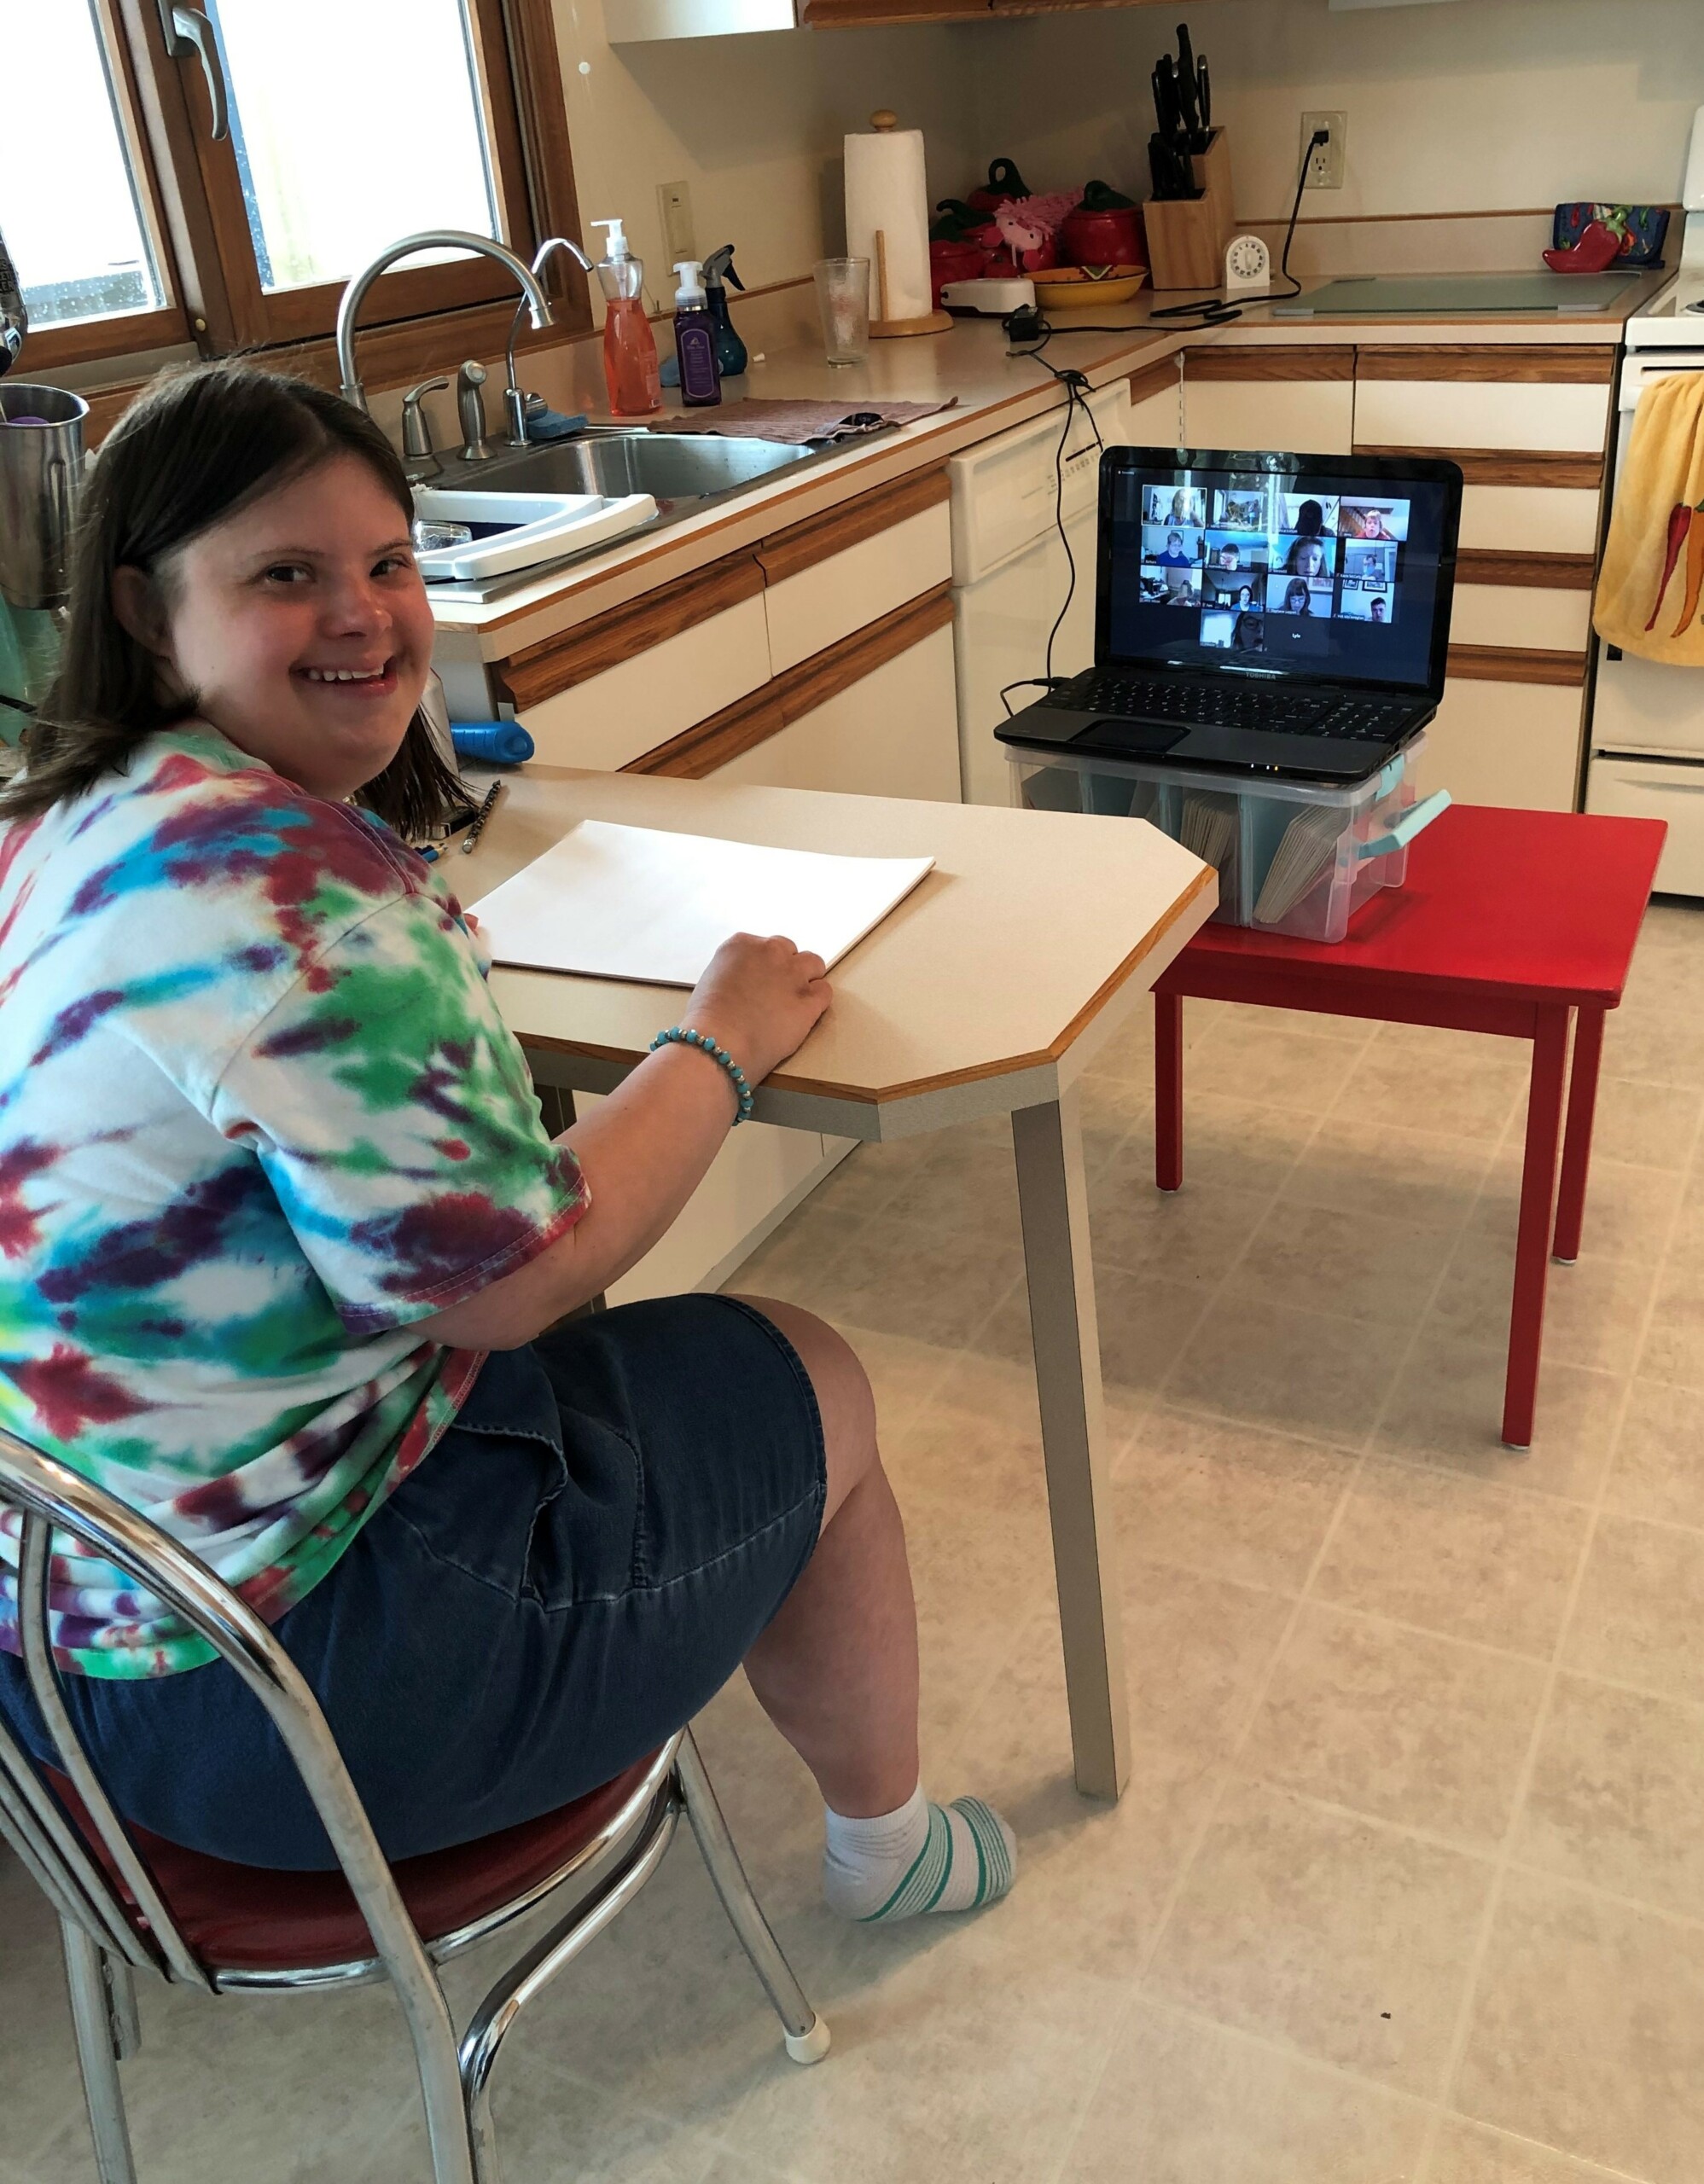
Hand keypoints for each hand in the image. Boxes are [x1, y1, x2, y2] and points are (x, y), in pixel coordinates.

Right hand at [681, 933, 830, 1086]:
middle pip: (789, 950)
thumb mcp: (711, 983)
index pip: (764, 945)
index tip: (761, 980)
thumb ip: (733, 974)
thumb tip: (744, 983)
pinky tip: (804, 1013)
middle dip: (785, 969)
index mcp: (741, 944)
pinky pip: (825, 991)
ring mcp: (792, 974)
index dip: (764, 965)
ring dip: (807, 978)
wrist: (719, 1043)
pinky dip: (818, 1001)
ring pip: (814, 963)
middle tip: (776, 992)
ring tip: (795, 999)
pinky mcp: (809, 999)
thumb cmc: (707, 1022)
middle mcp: (769, 952)